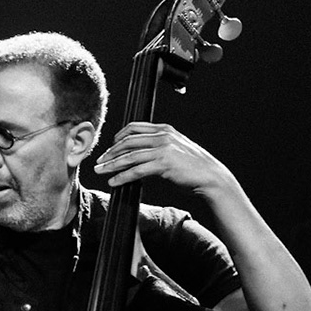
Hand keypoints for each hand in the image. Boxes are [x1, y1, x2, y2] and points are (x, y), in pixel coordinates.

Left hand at [92, 121, 236, 196]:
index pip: (134, 128)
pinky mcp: (163, 164)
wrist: (211, 176)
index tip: (110, 147)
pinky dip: (122, 176)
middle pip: (127, 141)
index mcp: (164, 129)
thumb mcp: (176, 147)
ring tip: (100, 171)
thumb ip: (159, 145)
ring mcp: (163, 149)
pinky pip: (136, 170)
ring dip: (111, 164)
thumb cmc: (193, 165)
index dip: (118, 137)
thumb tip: (139, 153)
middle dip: (110, 152)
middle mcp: (163, 136)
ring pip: (129, 156)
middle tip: (99, 161)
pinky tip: (114, 182)